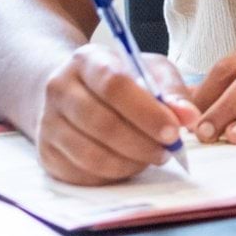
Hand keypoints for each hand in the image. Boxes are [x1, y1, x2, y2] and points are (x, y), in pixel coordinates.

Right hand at [35, 44, 200, 184]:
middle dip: (142, 143)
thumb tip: (189, 117)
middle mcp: (59, 89)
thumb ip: (172, 90)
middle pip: (102, 123)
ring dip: (130, 162)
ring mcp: (48, 123)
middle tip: (168, 150)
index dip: (146, 112)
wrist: (73, 91)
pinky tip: (129, 163)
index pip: (114, 85)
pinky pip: (82, 174)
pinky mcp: (46, 153)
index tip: (173, 131)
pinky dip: (112, 175)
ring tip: (152, 156)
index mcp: (87, 60)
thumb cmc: (121, 80)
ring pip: (91, 154)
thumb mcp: (149, 70)